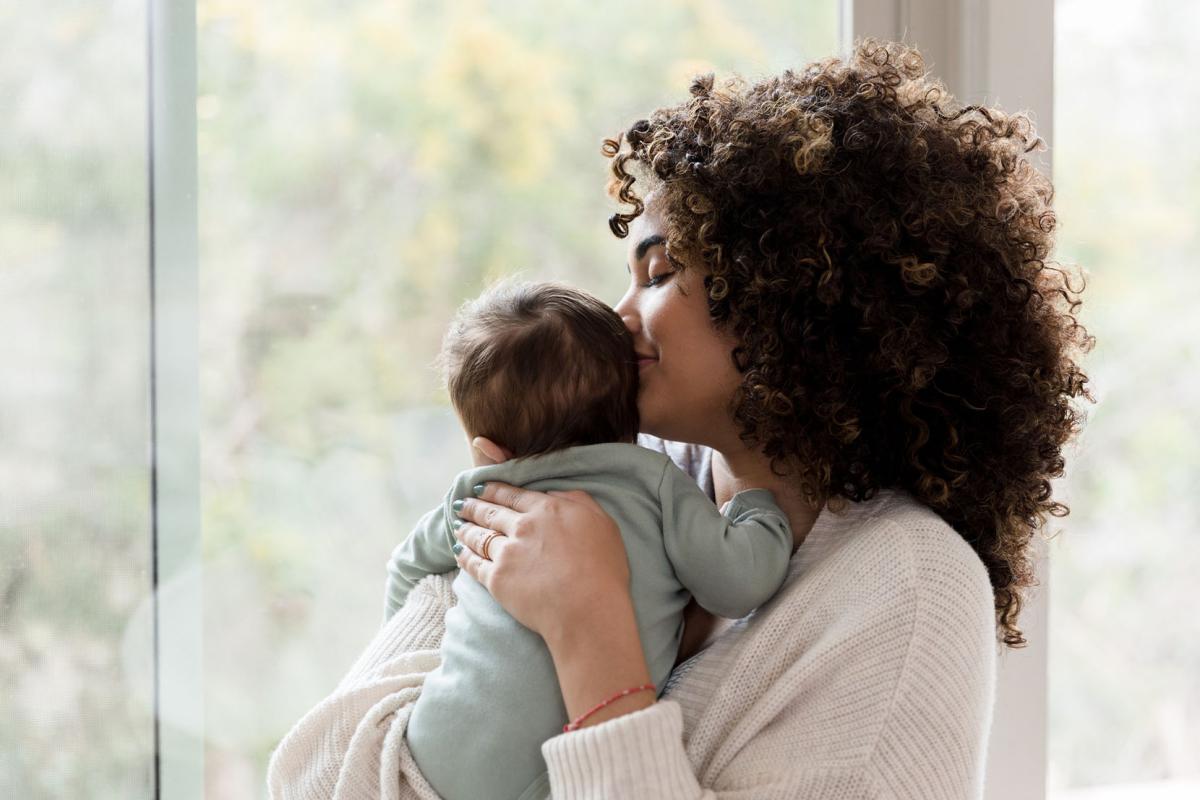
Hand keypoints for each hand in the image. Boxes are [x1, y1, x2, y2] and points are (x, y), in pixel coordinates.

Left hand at [451, 481, 631, 645]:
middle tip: (462, 504)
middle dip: (474, 507)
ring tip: (457, 526)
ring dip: (466, 529)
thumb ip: (578, 501)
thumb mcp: (602, 523)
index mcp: (547, 509)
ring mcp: (506, 553)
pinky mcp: (496, 580)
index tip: (482, 489)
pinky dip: (463, 556)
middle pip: (491, 513)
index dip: (495, 490)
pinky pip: (474, 564)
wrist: (587, 609)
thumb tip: (554, 493)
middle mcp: (522, 527)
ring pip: (479, 537)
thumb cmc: (603, 569)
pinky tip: (458, 552)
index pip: (513, 495)